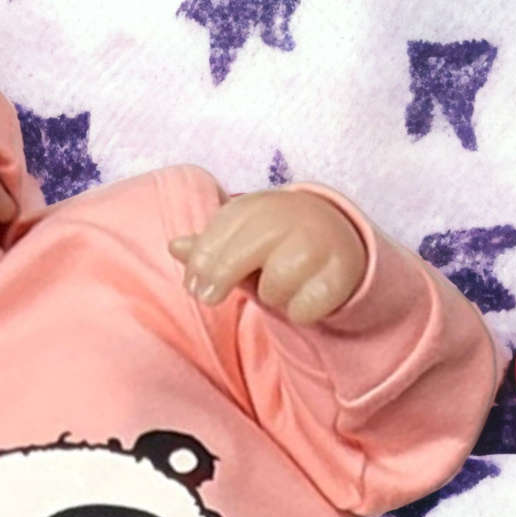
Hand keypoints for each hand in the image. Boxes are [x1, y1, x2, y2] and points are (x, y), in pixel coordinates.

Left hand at [168, 189, 367, 325]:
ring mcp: (318, 243)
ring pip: (273, 288)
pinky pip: (302, 309)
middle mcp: (290, 217)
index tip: (192, 284)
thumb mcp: (240, 238)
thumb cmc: (275, 241)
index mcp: (260, 205)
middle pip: (241, 255)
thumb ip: (208, 245)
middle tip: (208, 298)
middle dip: (219, 279)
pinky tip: (305, 295)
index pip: (222, 231)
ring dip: (272, 296)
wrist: (335, 238)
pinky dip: (299, 311)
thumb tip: (175, 246)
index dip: (201, 260)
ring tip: (281, 284)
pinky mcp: (340, 273)